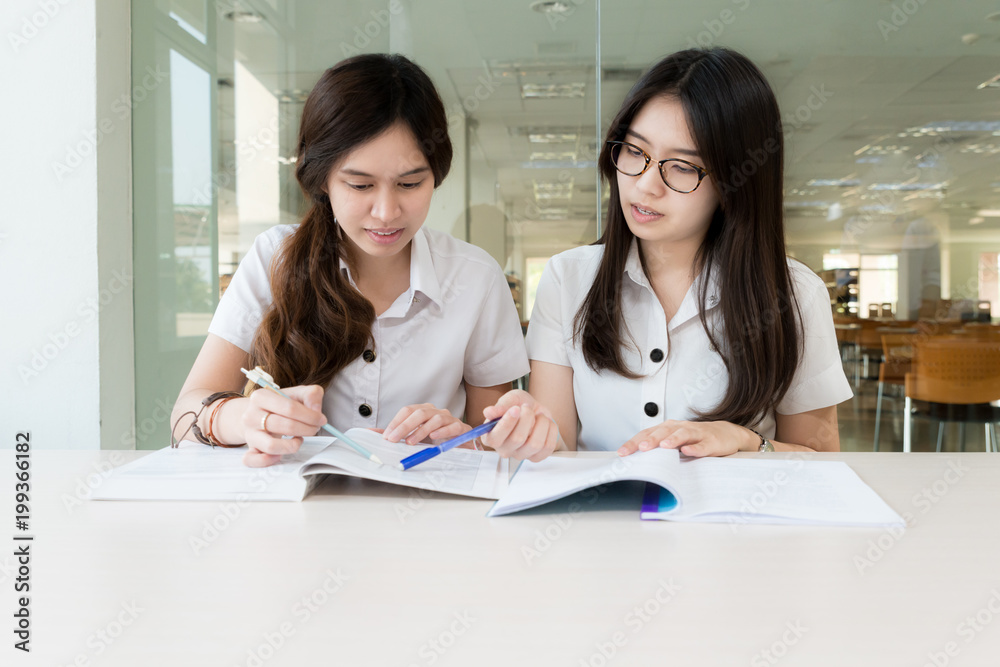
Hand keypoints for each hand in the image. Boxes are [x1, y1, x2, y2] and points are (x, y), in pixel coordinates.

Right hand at [242, 385, 327, 466]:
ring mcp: (249, 434)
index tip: (321, 420)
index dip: (310, 416)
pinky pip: (253, 460)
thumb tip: (316, 410)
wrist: (258, 413)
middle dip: (306, 429)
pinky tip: (280, 455)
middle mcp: (251, 415)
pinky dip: (268, 460)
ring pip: (271, 446)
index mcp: (261, 396)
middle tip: (314, 429)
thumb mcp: (297, 393)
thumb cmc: (280, 404)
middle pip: (284, 426)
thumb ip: (311, 395)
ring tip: (298, 440)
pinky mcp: (249, 449)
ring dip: (292, 446)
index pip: (290, 408)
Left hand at [384, 404, 467, 445]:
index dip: (396, 422)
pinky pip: (452, 426)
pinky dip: (443, 431)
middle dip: (404, 426)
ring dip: (421, 431)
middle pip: (419, 413)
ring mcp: (448, 418)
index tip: (386, 436)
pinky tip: (434, 437)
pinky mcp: (460, 427)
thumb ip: (394, 433)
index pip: (407, 410)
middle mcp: (436, 411)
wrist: (460, 443)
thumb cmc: (435, 437)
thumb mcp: (413, 436)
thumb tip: (372, 432)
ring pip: (435, 419)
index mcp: (423, 410)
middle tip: (393, 439)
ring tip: (410, 442)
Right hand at [480, 389, 560, 461]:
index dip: (507, 423)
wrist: (535, 410)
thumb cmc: (518, 405)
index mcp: (490, 437)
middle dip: (526, 418)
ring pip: (535, 444)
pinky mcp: (536, 457)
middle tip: (527, 408)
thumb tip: (488, 413)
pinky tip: (546, 424)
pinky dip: (551, 431)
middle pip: (517, 439)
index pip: (495, 438)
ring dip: (541, 424)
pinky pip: (548, 446)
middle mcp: (503, 449)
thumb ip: (500, 406)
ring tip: (539, 415)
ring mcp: (520, 455)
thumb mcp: (510, 399)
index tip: (516, 409)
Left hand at [616, 420, 757, 457]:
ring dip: (672, 440)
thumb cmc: (694, 439)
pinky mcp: (711, 441)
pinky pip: (702, 445)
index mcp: (668, 429)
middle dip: (651, 440)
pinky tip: (688, 452)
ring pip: (682, 434)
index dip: (634, 443)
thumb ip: (658, 450)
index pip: (647, 434)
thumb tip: (636, 463)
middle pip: (663, 432)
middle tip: (641, 448)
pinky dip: (695, 448)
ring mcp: (696, 434)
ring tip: (662, 446)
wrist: (726, 433)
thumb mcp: (674, 443)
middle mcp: (680, 428)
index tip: (622, 453)